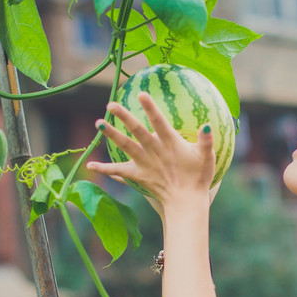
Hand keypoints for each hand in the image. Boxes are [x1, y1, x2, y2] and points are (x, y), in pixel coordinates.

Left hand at [86, 92, 216, 205]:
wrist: (186, 203)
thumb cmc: (198, 178)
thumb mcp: (207, 157)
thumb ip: (206, 140)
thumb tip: (206, 124)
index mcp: (170, 143)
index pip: (159, 121)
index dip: (150, 108)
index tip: (141, 94)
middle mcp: (154, 151)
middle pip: (137, 130)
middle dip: (124, 116)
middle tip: (111, 104)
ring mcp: (144, 163)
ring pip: (125, 146)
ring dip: (111, 135)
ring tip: (98, 123)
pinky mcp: (138, 175)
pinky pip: (119, 171)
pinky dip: (104, 169)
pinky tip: (90, 165)